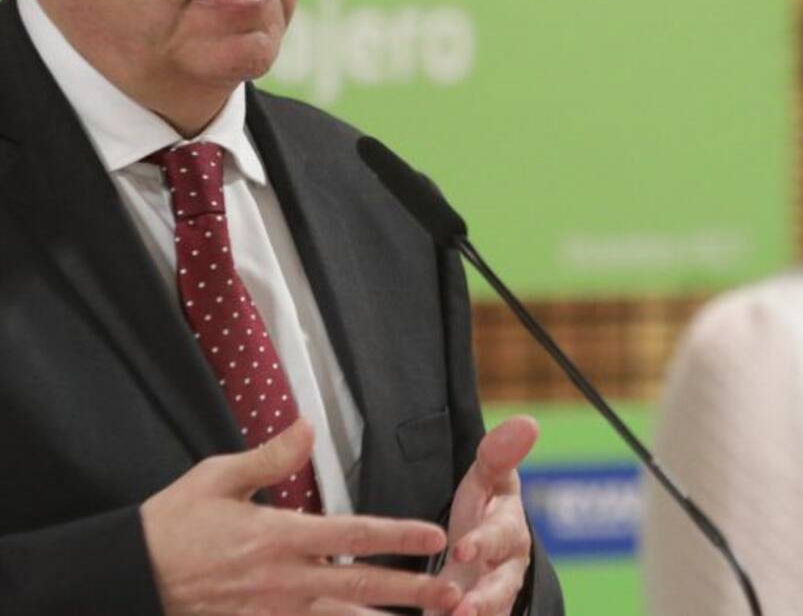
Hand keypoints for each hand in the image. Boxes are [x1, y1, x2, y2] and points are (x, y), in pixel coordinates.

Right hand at [141, 419, 463, 615]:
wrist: (128, 577)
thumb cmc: (173, 523)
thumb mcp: (218, 477)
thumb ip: (271, 456)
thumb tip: (309, 426)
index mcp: (278, 536)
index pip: (352, 535)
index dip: (397, 534)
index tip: (434, 534)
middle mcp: (282, 579)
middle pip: (358, 586)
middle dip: (409, 590)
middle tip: (453, 594)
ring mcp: (270, 611)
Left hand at [428, 416, 537, 615]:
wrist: (480, 554)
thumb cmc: (483, 510)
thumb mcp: (486, 480)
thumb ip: (499, 454)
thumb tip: (529, 422)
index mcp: (509, 531)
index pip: (502, 535)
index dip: (484, 542)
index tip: (462, 548)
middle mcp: (506, 571)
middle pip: (502, 588)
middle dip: (485, 599)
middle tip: (462, 609)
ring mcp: (493, 601)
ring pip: (493, 613)